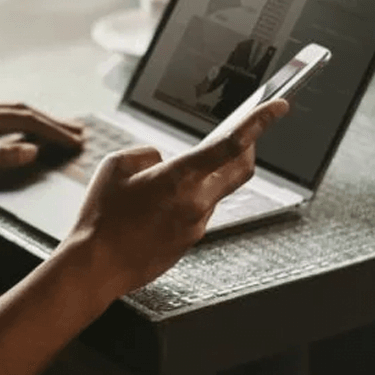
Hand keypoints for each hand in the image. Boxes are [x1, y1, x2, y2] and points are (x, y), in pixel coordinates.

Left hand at [0, 103, 84, 188]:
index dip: (54, 130)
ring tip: (58, 128)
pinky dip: (19, 122)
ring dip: (37, 119)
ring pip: (9, 111)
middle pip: (21, 109)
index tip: (77, 141)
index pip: (25, 118)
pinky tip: (20, 130)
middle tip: (80, 131)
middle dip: (52, 120)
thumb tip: (31, 149)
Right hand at [62, 99, 288, 296]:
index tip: (279, 106)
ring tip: (164, 181)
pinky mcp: (189, 242)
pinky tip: (157, 206)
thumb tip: (164, 161)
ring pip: (215, 192)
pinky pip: (197, 212)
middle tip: (244, 133)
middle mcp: (196, 202)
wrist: (96, 267)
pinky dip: (187, 201)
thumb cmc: (101, 218)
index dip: (260, 121)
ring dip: (204, 178)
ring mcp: (196, 225)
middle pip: (241, 169)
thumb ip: (147, 154)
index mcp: (180, 177)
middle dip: (248, 147)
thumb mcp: (116, 166)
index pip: (231, 144)